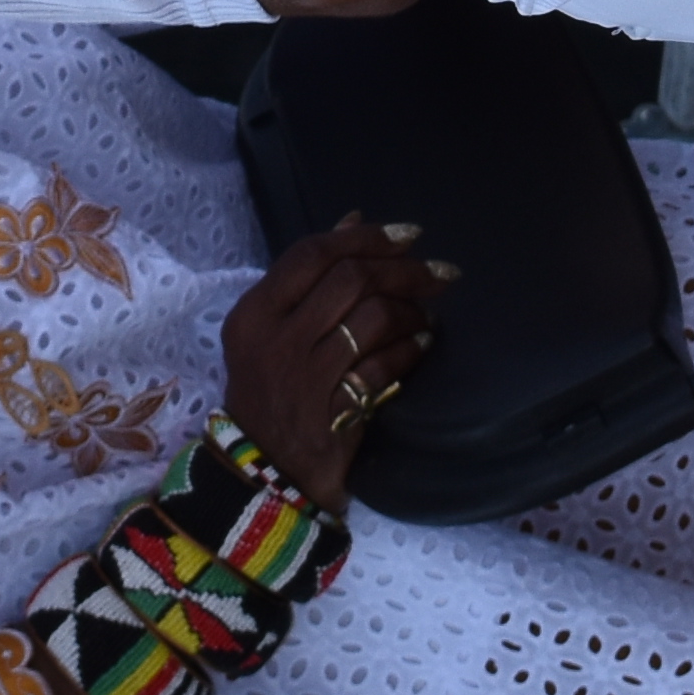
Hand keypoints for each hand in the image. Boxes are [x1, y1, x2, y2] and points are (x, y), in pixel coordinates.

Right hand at [222, 211, 448, 508]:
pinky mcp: (334, 413)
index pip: (312, 253)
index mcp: (254, 313)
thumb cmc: (272, 393)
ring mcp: (304, 378)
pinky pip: (384, 367)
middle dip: (404, 270)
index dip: (366, 238)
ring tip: (428, 314)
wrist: (264, 475)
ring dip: (412, 310)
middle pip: (349, 279)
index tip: (410, 235)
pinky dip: (411, 350)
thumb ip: (310, 277)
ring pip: (372, 318)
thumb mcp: (272, 331)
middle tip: (439, 273)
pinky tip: (424, 344)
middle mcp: (275, 340)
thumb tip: (354, 220)